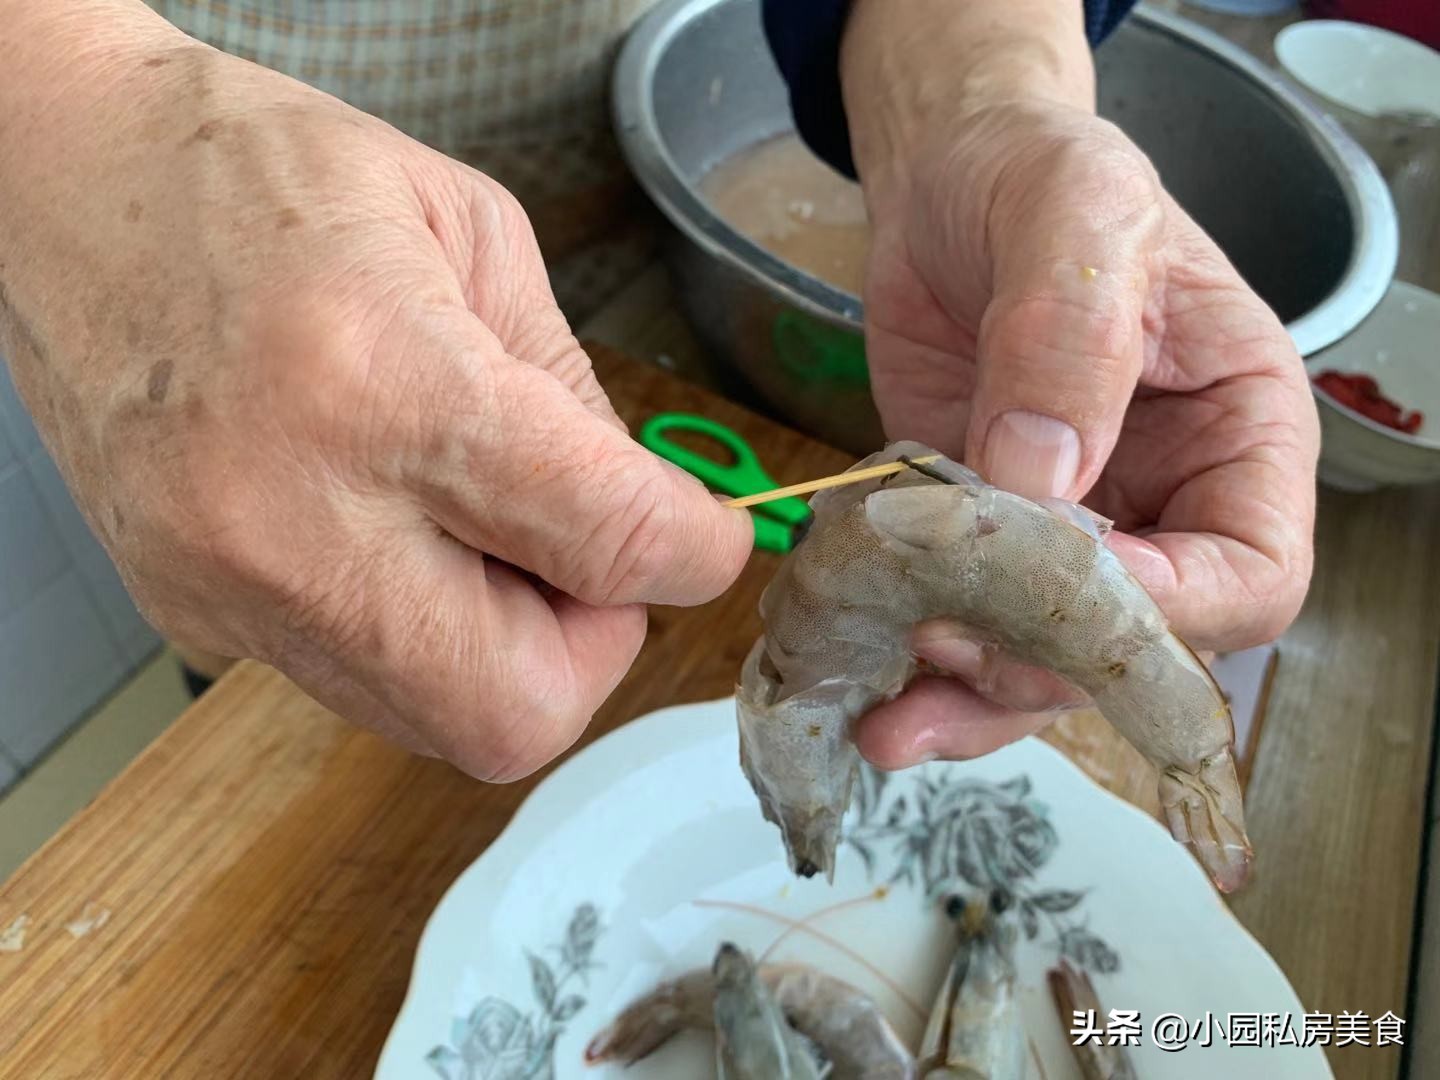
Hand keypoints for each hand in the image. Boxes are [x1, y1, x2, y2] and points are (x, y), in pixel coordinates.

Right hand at [0, 24, 750, 779]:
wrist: (61, 187)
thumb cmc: (261, 178)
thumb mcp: (466, 229)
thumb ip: (571, 392)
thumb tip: (635, 510)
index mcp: (388, 386)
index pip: (604, 542)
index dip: (695, 554)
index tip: (708, 540)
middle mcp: (298, 516)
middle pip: (520, 709)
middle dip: (594, 648)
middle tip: (591, 561)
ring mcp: (231, 589)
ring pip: (440, 721)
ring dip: (508, 651)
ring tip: (489, 534)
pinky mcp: (197, 620)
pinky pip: (363, 684)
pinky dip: (422, 635)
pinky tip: (402, 536)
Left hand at [850, 102, 1318, 767]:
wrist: (950, 182)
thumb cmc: (1039, 176)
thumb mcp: (1074, 216)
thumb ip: (1068, 336)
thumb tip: (1041, 475)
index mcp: (1239, 433)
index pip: (1249, 573)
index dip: (1167, 611)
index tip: (1062, 588)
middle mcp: (1164, 501)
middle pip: (1137, 645)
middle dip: (1042, 669)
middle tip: (944, 652)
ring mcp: (1069, 530)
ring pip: (1044, 659)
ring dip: (971, 700)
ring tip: (891, 720)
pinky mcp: (979, 536)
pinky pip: (969, 624)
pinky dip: (922, 664)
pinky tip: (871, 682)